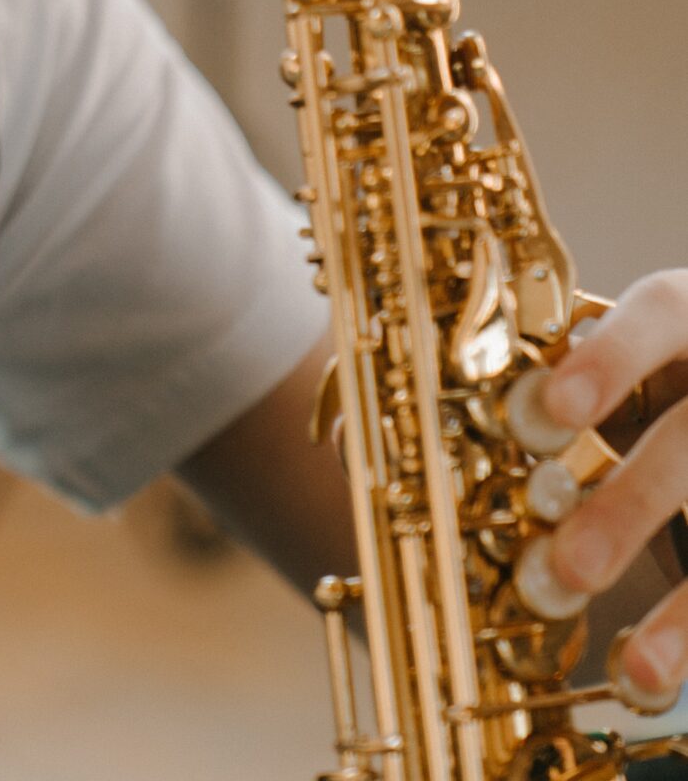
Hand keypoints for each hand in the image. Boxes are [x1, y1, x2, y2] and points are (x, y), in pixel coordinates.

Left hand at [530, 271, 687, 697]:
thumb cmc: (629, 387)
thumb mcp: (578, 373)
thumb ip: (490, 391)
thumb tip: (337, 442)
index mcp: (679, 321)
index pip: (658, 311)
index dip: (606, 358)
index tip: (544, 411)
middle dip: (628, 504)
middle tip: (560, 566)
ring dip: (678, 600)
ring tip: (628, 664)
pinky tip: (652, 680)